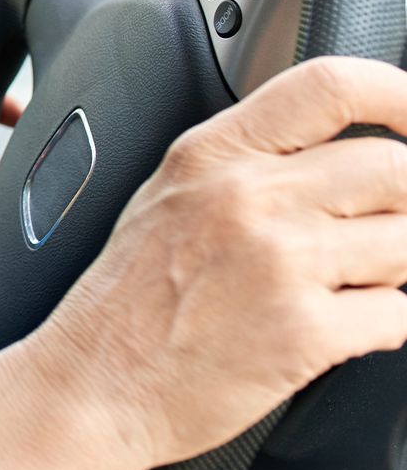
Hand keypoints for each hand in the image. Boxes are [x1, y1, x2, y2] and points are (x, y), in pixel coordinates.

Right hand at [25, 57, 406, 469]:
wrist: (94, 383)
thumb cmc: (127, 299)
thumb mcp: (169, 194)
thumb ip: (246, 160)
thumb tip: (338, 149)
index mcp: (210, 153)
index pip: (329, 86)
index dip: (398, 93)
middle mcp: (247, 197)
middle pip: (394, 166)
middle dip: (406, 201)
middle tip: (384, 225)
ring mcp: (280, 263)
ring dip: (393, 268)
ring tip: (345, 285)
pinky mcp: (306, 333)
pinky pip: (399, 314)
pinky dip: (384, 323)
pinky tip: (339, 327)